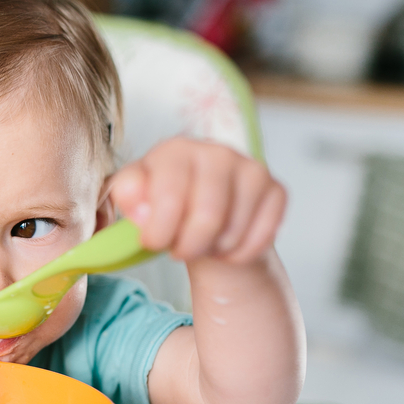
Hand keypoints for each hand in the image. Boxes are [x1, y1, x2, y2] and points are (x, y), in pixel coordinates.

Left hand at [108, 137, 286, 263]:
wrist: (202, 217)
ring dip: (213, 250)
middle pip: (208, 216)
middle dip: (188, 246)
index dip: (159, 230)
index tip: (153, 243)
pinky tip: (226, 246)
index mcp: (175, 150)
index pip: (170, 195)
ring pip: (234, 230)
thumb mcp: (133, 201)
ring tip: (201, 243)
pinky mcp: (276, 189)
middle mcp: (217, 152)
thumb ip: (127, 199)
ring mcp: (251, 168)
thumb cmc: (163, 207)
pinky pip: (262, 236)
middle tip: (178, 250)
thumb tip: (140, 210)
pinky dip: (240, 254)